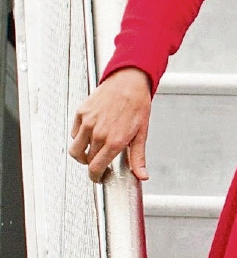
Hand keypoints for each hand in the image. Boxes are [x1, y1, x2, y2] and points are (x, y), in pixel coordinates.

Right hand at [68, 67, 151, 182]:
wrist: (129, 81)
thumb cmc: (137, 103)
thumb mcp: (142, 132)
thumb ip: (138, 157)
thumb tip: (142, 175)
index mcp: (114, 141)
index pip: (95, 168)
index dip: (96, 176)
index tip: (98, 176)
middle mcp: (99, 133)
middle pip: (87, 160)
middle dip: (93, 163)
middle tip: (101, 159)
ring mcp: (88, 123)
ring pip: (75, 150)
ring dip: (82, 153)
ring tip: (92, 150)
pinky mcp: (81, 113)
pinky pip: (75, 133)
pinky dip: (80, 137)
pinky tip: (91, 132)